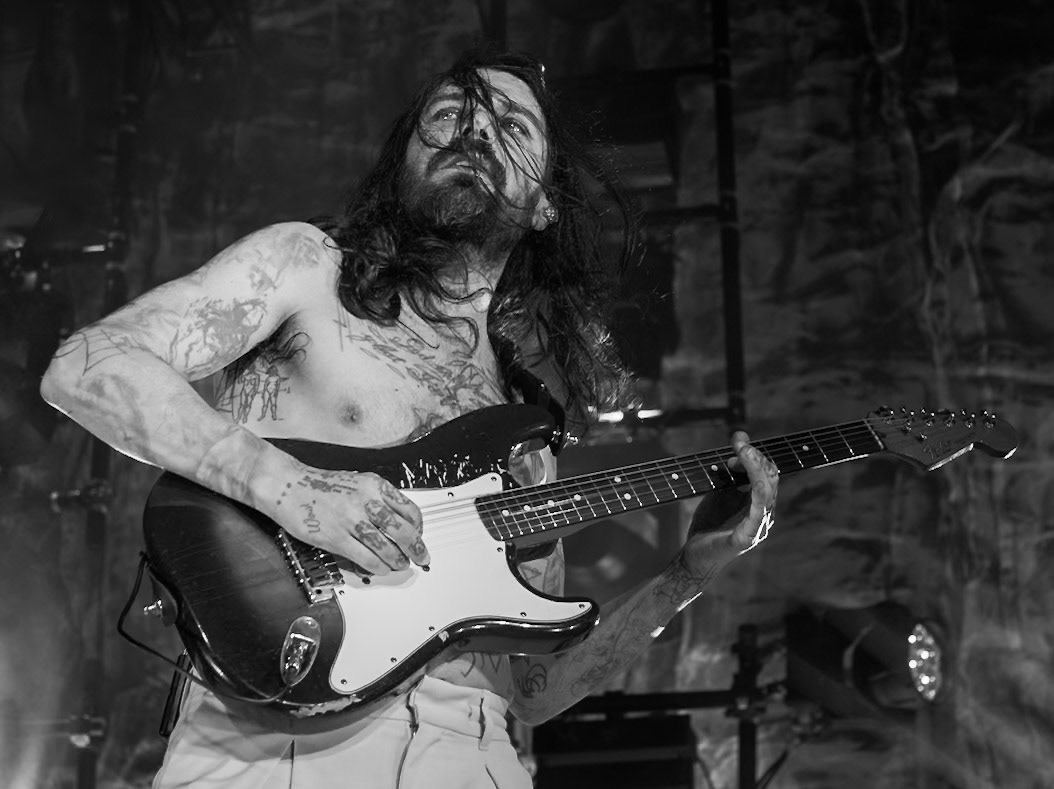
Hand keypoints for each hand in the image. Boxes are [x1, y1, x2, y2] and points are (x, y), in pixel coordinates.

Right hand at [272, 464, 427, 574]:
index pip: (409, 510)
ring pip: (386, 547)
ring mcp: (352, 520)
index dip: (418, 528)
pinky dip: (377, 566)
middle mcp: (367, 501)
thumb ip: (378, 499)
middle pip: (403, 530)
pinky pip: (365, 557)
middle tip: (421, 557)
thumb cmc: (319, 485)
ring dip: (397, 560)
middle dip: (416, 548)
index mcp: (375, 486)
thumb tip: (396, 520)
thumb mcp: (358, 481)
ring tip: (400, 564)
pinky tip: (380, 568)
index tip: (419, 535)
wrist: (287, 485)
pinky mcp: (336, 537)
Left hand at [681, 431, 778, 570]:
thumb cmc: (709, 525)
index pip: (767, 473)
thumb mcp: (720, 492)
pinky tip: (753, 481)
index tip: (737, 443)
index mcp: (760, 504)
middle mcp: (764, 514)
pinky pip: (758, 514)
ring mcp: (759, 527)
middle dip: (755, 457)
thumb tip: (741, 441)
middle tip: (739, 444)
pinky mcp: (747, 538)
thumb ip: (730, 471)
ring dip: (756, 469)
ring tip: (744, 453)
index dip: (755, 455)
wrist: (694, 556)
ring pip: (766, 492)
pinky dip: (758, 495)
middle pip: (770, 479)